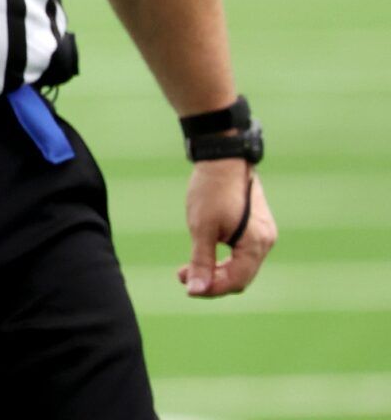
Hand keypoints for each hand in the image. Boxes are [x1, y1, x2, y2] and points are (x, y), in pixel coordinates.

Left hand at [177, 160, 274, 297]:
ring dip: (216, 270)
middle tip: (183, 276)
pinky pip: (242, 253)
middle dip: (212, 280)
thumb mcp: (201, 228)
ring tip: (188, 268)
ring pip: (241, 265)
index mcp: (256, 244)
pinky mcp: (256, 227)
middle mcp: (265, 242)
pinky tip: (204, 255)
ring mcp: (263, 234)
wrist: (222, 159)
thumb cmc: (211, 191)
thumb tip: (195, 290)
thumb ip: (201, 261)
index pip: (237, 281)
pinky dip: (224, 259)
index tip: (188, 288)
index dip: (212, 288)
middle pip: (240, 276)